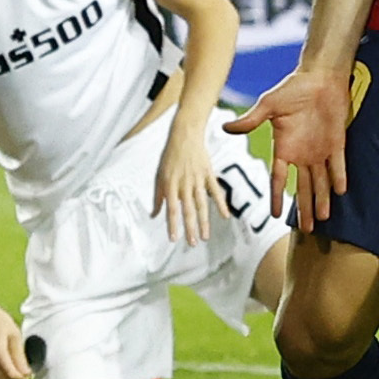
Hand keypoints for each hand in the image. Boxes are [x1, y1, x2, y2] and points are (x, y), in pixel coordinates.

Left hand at [151, 119, 218, 247]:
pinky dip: (221, 204)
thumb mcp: (159, 175)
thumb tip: (153, 215)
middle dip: (190, 228)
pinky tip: (225, 216)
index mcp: (170, 184)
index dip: (172, 225)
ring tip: (205, 237)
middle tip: (192, 244)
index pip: (171, 209)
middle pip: (188, 210)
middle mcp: (183, 183)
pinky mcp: (208, 174)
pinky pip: (216, 191)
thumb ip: (157, 197)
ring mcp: (197, 179)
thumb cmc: (169, 156)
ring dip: (204, 222)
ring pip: (202, 204)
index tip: (174, 239)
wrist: (184, 135)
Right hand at [224, 64, 348, 230]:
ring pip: (320, 182)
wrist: (320, 77)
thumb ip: (251, 120)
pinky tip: (340, 192)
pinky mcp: (337, 143)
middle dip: (304, 208)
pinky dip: (339, 178)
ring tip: (322, 220)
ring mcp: (320, 150)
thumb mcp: (269, 105)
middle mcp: (301, 154)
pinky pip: (338, 165)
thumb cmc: (293, 88)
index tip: (274, 215)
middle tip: (306, 230)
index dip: (277, 197)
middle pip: (302, 188)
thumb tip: (225, 127)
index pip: (279, 179)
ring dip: (321, 200)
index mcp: (283, 148)